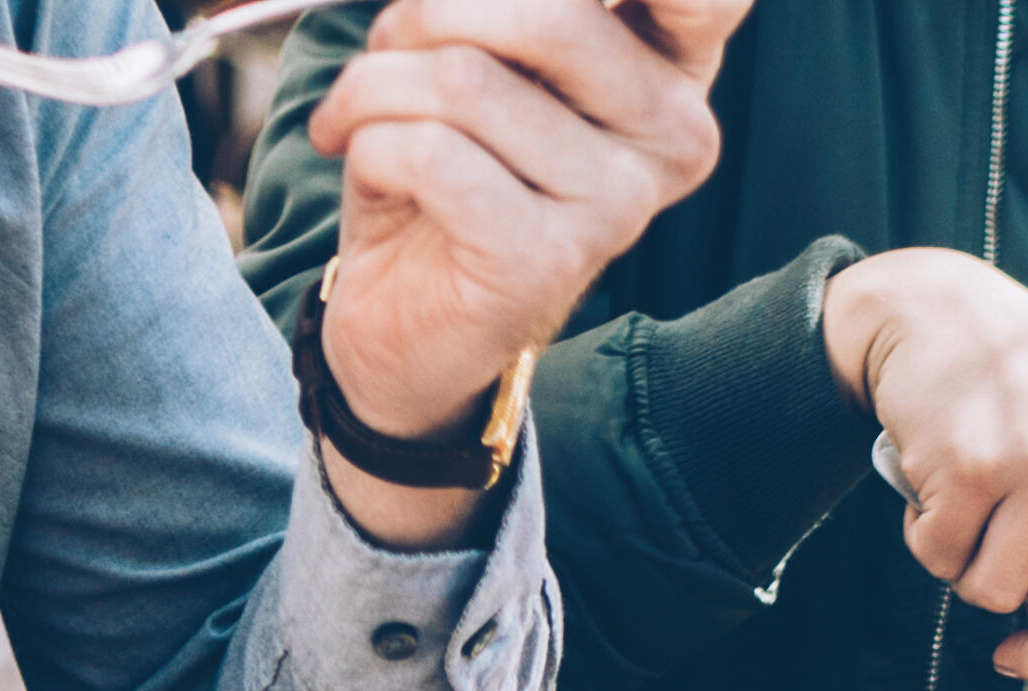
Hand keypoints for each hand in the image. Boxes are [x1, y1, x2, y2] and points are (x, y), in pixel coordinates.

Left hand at [305, 0, 748, 523]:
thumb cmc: (444, 170)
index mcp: (673, 67)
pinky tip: (362, 163)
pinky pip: (428, 151)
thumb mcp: (486, 54)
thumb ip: (509, 10)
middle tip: (384, 49)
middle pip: (554, 10)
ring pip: (467, 77)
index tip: (518, 15)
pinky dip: (366, 143)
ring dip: (373, 84)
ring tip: (354, 116)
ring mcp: (616, 205)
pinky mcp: (544, 261)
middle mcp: (671, 134)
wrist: (404, 323)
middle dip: (427, 12)